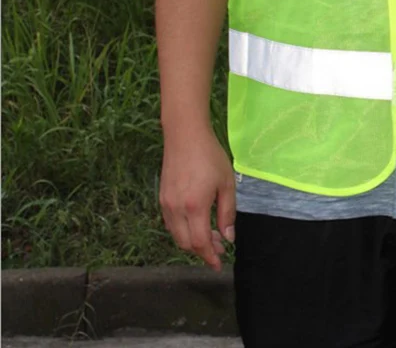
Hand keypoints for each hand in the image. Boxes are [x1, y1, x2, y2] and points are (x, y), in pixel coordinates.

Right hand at [159, 123, 235, 271]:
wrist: (185, 136)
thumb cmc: (210, 156)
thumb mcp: (226, 183)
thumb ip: (227, 212)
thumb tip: (228, 237)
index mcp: (194, 207)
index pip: (200, 242)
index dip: (210, 257)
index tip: (219, 265)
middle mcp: (176, 210)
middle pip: (186, 243)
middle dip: (203, 251)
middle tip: (220, 249)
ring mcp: (166, 204)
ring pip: (177, 235)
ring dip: (193, 241)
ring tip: (212, 237)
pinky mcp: (162, 198)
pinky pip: (171, 224)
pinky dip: (183, 231)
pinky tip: (197, 224)